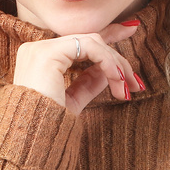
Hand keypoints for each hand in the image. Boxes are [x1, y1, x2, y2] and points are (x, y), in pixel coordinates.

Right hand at [13, 21, 143, 114]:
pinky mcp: (48, 52)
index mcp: (41, 59)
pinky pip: (89, 47)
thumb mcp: (73, 100)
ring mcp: (41, 48)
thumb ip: (88, 82)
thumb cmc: (49, 126)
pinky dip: (108, 62)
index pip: (79, 41)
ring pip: (92, 41)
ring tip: (127, 86)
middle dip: (117, 58)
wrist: (33, 139)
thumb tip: (108, 70)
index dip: (106, 34)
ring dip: (115, 64)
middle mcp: (37, 48)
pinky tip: (116, 77)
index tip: (130, 29)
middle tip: (135, 82)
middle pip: (88, 39)